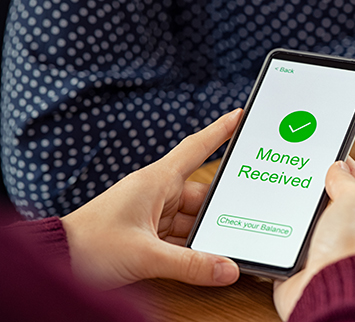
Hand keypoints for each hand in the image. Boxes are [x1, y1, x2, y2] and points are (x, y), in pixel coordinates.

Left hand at [61, 109, 243, 289]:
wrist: (55, 262)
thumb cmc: (88, 246)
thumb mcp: (145, 255)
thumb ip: (190, 264)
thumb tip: (227, 269)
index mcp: (155, 181)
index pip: (195, 149)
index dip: (219, 132)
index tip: (240, 117)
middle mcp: (156, 193)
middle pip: (201, 196)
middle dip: (220, 212)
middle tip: (245, 221)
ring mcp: (152, 213)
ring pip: (192, 220)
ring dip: (205, 236)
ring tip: (223, 249)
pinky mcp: (147, 233)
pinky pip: (180, 236)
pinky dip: (192, 248)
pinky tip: (204, 260)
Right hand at [272, 158, 354, 320]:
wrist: (326, 290)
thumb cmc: (351, 253)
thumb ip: (349, 180)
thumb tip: (338, 167)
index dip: (341, 164)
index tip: (326, 150)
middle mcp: (349, 235)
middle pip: (327, 198)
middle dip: (313, 185)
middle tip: (298, 167)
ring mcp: (324, 248)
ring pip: (305, 217)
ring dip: (294, 208)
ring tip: (281, 188)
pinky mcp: (300, 261)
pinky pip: (285, 239)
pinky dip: (278, 229)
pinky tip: (271, 218)